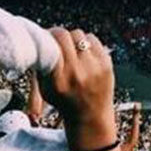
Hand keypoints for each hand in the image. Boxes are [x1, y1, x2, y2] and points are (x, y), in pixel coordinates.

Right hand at [39, 28, 116, 150]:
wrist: (91, 115)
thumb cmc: (64, 100)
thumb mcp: (46, 88)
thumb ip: (43, 65)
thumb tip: (42, 38)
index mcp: (58, 79)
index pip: (53, 44)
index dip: (48, 36)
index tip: (45, 38)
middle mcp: (77, 71)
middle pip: (66, 35)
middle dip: (59, 35)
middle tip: (57, 39)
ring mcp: (94, 67)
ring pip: (80, 35)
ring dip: (73, 39)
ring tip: (72, 48)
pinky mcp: (107, 63)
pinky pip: (94, 40)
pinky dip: (87, 42)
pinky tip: (84, 52)